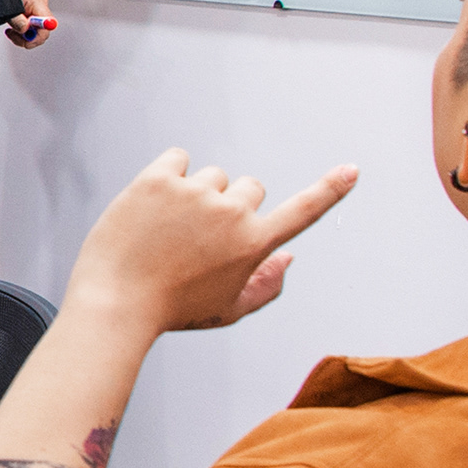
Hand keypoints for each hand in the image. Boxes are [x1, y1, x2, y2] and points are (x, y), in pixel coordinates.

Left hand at [3, 0, 57, 50]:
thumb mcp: (7, 8)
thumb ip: (17, 20)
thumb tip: (25, 29)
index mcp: (37, 2)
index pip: (47, 22)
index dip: (40, 33)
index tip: (29, 39)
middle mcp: (40, 8)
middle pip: (43, 31)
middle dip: (29, 37)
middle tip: (14, 35)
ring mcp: (36, 13)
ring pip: (37, 34)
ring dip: (23, 37)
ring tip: (11, 32)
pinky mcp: (31, 19)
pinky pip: (31, 33)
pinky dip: (21, 36)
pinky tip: (12, 31)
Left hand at [63, 148, 358, 337]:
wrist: (114, 302)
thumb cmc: (172, 310)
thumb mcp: (227, 309)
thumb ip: (267, 285)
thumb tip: (289, 256)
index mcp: (254, 244)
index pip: (302, 210)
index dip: (330, 190)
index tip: (352, 170)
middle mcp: (232, 212)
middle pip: (248, 187)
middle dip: (232, 204)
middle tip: (198, 236)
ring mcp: (195, 192)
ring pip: (212, 176)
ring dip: (197, 193)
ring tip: (168, 230)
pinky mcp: (158, 179)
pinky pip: (177, 158)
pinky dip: (170, 173)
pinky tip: (152, 204)